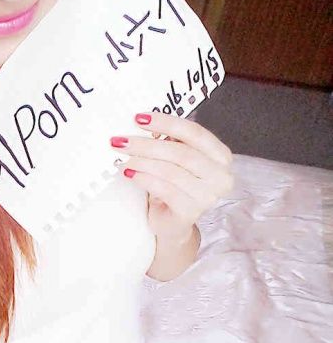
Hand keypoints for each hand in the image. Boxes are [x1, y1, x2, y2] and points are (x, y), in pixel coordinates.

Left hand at [110, 111, 234, 241]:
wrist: (173, 223)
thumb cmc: (174, 186)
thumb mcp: (175, 160)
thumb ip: (169, 141)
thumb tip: (143, 124)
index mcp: (220, 156)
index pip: (194, 133)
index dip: (166, 123)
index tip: (140, 119)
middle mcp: (220, 176)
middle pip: (181, 153)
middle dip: (148, 145)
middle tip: (123, 140)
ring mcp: (207, 196)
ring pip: (170, 171)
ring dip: (142, 162)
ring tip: (124, 158)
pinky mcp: (190, 211)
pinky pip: (163, 189)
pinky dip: (144, 179)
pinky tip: (130, 173)